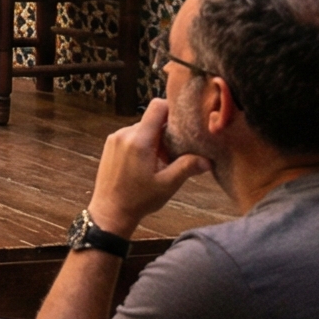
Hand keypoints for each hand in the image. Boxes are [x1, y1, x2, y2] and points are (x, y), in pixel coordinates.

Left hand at [88, 98, 209, 235]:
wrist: (110, 210)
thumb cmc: (138, 199)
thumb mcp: (167, 184)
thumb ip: (187, 167)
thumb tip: (208, 160)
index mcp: (138, 140)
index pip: (157, 107)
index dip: (173, 108)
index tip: (186, 121)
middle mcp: (124, 134)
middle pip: (152, 119)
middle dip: (167, 131)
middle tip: (179, 149)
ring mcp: (115, 138)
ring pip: (142, 128)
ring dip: (155, 139)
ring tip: (163, 160)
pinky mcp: (110, 145)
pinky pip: (131, 136)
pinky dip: (143, 143)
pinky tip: (149, 162)